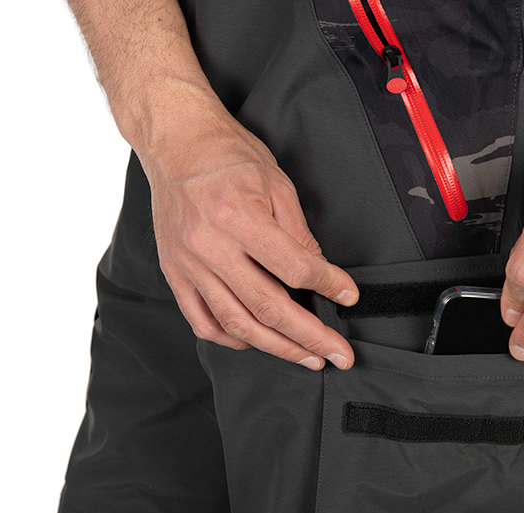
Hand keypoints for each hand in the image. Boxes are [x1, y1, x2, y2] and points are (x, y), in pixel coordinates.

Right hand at [142, 108, 358, 370]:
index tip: (348, 296)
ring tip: (307, 357)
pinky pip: (202, 320)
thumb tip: (319, 272)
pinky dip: (231, 338)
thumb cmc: (227, 155)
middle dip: (309, 336)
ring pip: (236, 322)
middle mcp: (209, 246)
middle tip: (338, 354)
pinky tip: (257, 342)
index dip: (327, 285)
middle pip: (266, 307)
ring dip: (276, 347)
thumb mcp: (276, 183)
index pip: (293, 267)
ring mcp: (188, 264)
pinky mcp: (174, 273)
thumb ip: (297, 233)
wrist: (176, 143)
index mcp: (238, 217)